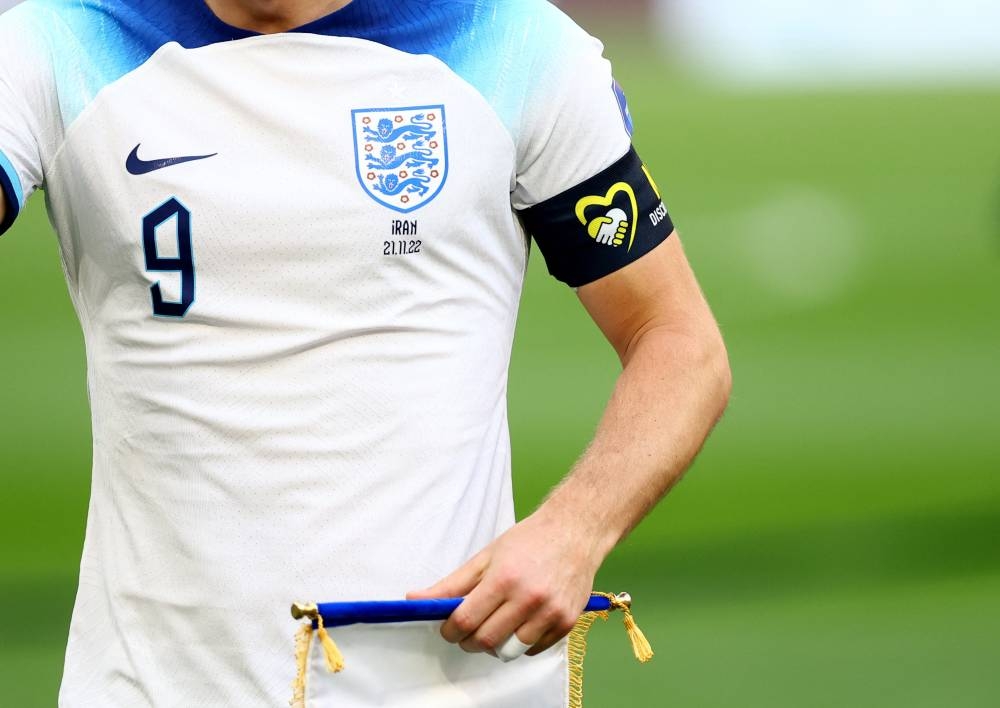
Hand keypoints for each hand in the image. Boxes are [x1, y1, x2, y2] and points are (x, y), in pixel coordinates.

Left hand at [407, 509, 607, 658]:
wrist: (575, 531)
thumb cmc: (528, 540)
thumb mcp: (486, 556)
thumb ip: (451, 584)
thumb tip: (415, 600)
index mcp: (504, 578)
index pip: (465, 621)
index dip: (450, 630)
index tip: (448, 628)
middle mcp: (528, 597)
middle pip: (486, 641)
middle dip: (468, 641)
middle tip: (468, 630)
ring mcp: (550, 612)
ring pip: (510, 651)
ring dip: (496, 645)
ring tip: (496, 625)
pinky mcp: (567, 622)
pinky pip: (534, 650)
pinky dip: (521, 643)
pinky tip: (520, 622)